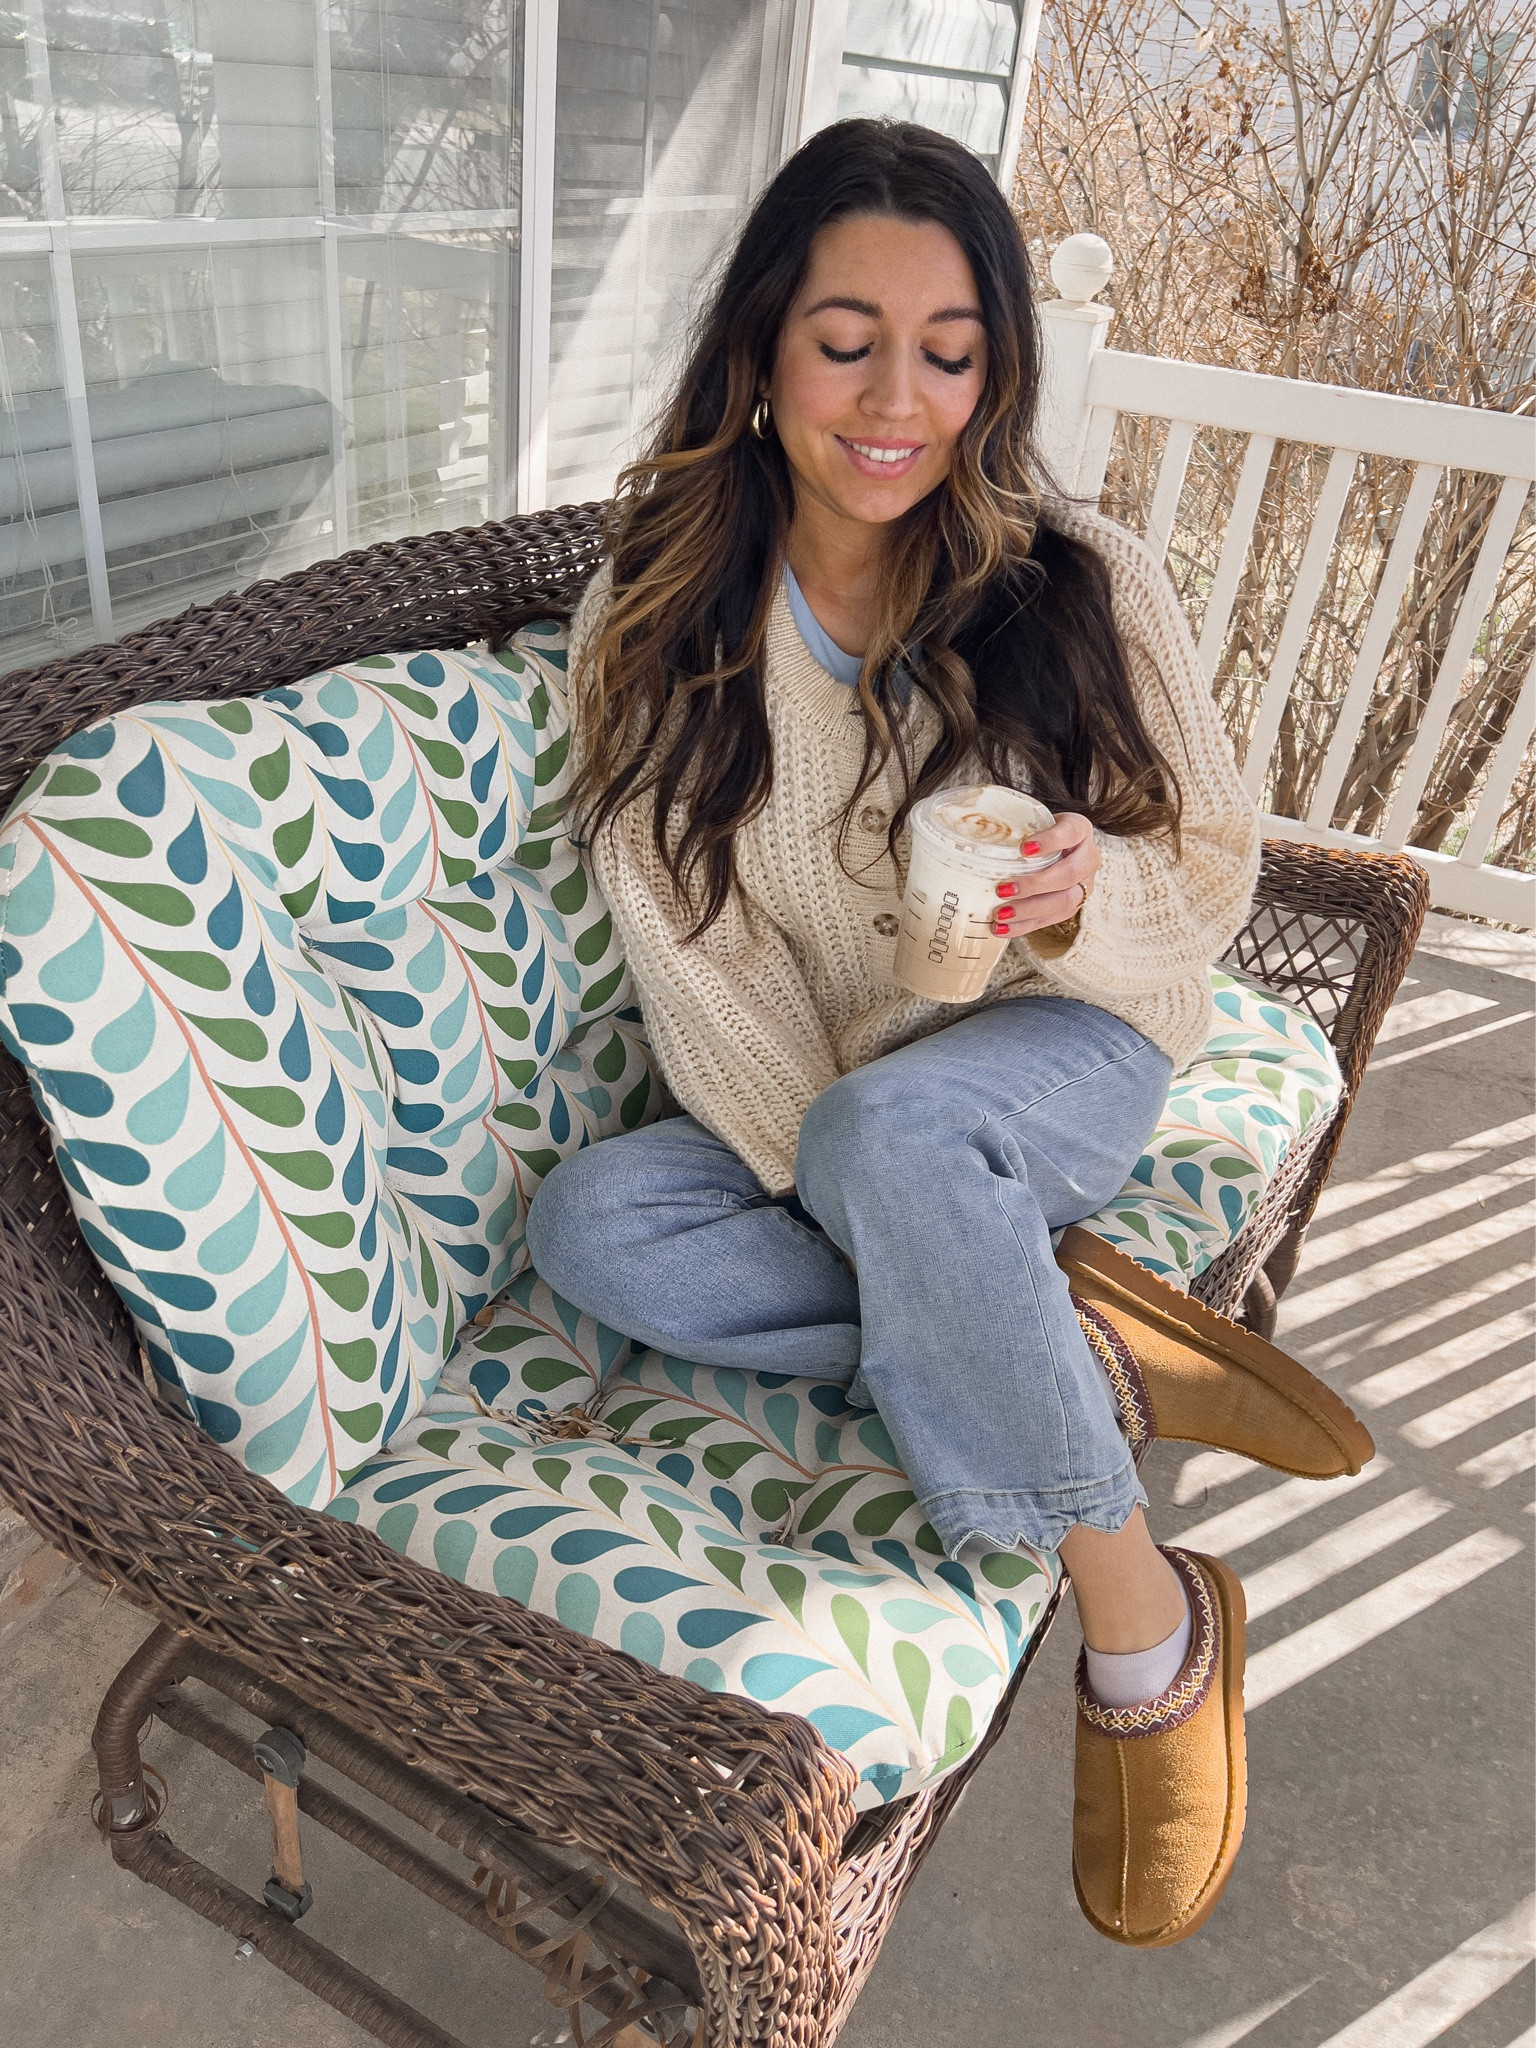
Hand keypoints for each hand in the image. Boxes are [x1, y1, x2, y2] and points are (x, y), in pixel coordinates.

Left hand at [991, 813, 1098, 936]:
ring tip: (1000, 914)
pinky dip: (1024, 925)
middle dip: (1035, 885)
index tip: (1024, 848)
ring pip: (1064, 902)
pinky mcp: (1071, 906)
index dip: (1050, 841)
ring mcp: (1083, 885)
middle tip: (1003, 889)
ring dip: (1029, 910)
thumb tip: (967, 825)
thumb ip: (1012, 824)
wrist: (1056, 846)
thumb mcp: (1030, 820)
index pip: (1070, 833)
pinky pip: (1051, 920)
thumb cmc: (1038, 831)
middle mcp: (1088, 858)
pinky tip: (1003, 928)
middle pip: (1068, 875)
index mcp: (1080, 830)